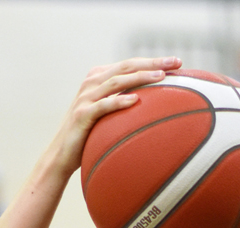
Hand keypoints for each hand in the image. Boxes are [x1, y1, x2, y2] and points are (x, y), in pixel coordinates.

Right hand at [50, 57, 181, 175]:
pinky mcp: (83, 115)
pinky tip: (136, 100)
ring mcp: (86, 98)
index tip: (177, 63)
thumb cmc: (89, 136)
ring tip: (162, 77)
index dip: (153, 61)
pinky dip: (119, 101)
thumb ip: (123, 103)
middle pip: (126, 67)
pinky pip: (103, 106)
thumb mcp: (107, 115)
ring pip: (116, 82)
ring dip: (140, 78)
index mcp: (99, 78)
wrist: (62, 155)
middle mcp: (92, 83)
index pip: (130, 64)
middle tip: (176, 63)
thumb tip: (153, 106)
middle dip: (153, 63)